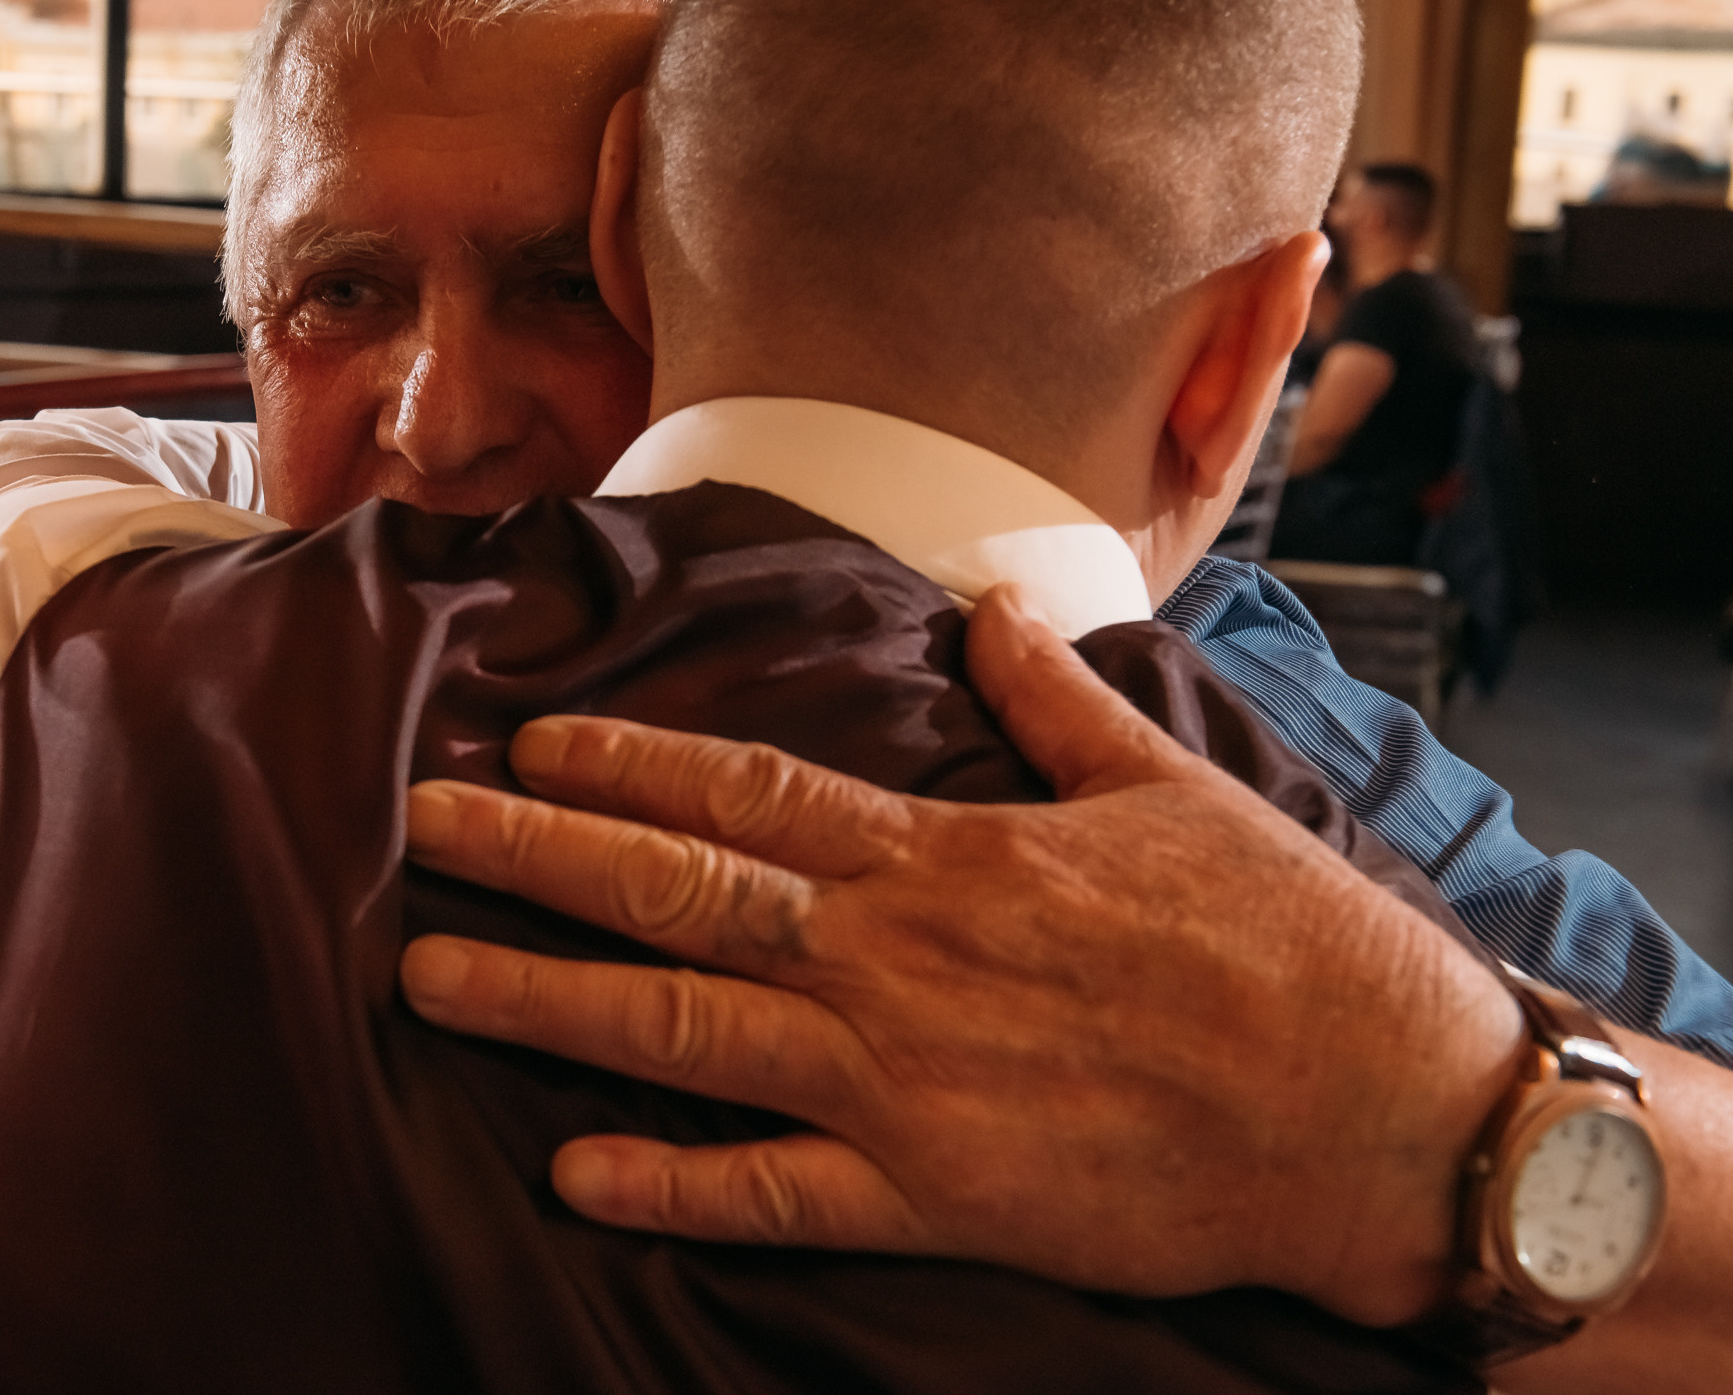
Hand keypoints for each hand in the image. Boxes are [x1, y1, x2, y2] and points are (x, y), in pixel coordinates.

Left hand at [397, 584, 1524, 1325]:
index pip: (746, 785)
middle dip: (536, 853)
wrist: (1377, 1111)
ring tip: (430, 979)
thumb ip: (1054, 702)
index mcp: (944, 853)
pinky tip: (570, 1173)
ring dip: (546, 1000)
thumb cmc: (1283, 943)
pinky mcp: (934, 1194)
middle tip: (422, 824)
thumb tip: (992, 606)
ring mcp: (900, 1080)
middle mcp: (894, 955)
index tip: (529, 738)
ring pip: (683, 1030)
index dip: (625, 759)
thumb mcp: (1169, 787)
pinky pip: (772, 1192)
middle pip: (676, 889)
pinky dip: (667, 1182)